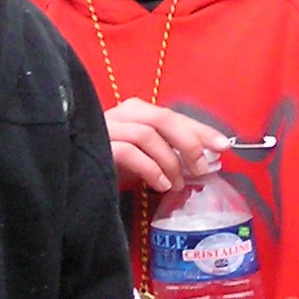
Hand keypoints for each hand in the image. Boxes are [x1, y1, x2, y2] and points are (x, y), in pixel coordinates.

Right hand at [106, 98, 226, 192]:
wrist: (73, 177)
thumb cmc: (111, 168)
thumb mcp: (144, 159)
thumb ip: (168, 154)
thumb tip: (204, 163)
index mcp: (135, 113)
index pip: (173, 116)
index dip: (200, 129)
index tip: (224, 145)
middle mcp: (121, 114)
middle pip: (163, 118)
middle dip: (189, 142)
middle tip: (202, 168)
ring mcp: (107, 128)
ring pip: (147, 134)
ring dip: (170, 161)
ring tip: (177, 184)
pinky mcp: (98, 146)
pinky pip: (129, 152)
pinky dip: (151, 169)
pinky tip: (160, 185)